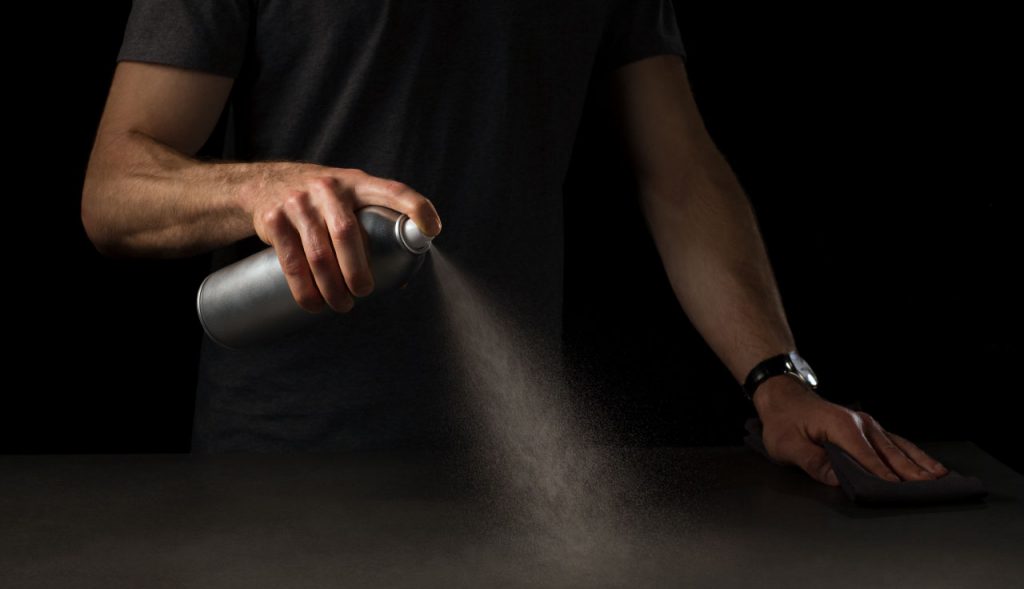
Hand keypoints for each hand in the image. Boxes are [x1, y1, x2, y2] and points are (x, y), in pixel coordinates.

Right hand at [241, 163, 441, 311]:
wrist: (264, 183)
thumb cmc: (323, 201)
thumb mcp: (348, 197)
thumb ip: (371, 225)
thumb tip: (400, 279)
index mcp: (357, 182)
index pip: (393, 190)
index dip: (415, 207)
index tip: (432, 230)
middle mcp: (329, 188)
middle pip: (347, 234)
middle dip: (358, 270)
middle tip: (364, 292)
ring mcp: (299, 203)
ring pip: (319, 254)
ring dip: (332, 287)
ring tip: (342, 305)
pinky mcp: (275, 220)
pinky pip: (292, 262)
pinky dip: (304, 289)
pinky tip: (314, 304)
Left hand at [753, 375, 947, 485]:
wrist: (784, 398)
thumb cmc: (784, 422)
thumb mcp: (787, 444)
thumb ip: (812, 461)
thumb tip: (838, 479)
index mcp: (842, 426)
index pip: (866, 457)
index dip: (882, 475)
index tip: (899, 491)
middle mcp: (861, 423)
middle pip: (889, 452)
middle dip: (911, 472)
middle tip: (932, 489)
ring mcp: (867, 425)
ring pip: (898, 447)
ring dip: (920, 463)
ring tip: (941, 477)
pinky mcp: (869, 429)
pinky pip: (895, 443)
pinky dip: (914, 455)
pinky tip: (929, 465)